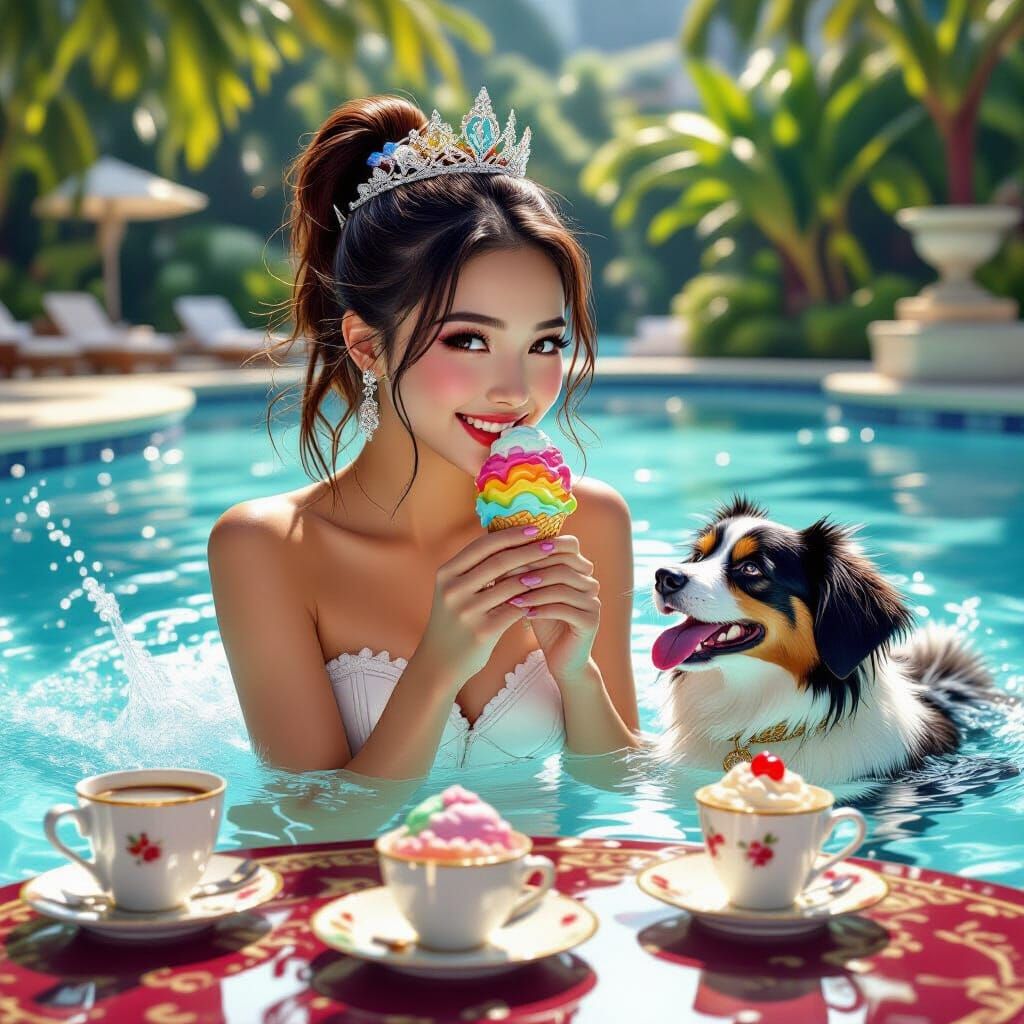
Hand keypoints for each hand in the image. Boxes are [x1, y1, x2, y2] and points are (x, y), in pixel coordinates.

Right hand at [417, 527, 557, 683]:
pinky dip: (532, 600)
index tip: (534, 528)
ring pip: (511, 585)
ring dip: (536, 575)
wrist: (440, 662)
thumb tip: (508, 540)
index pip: (483, 545)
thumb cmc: (454, 621)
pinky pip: (515, 609)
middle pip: (499, 561)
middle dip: (529, 550)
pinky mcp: (482, 631)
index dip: (510, 535)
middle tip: (552, 544)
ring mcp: (466, 611)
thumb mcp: (454, 590)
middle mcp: (453, 589)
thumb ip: (475, 568)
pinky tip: (546, 595)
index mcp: (446, 573)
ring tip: (555, 568)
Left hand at [493, 534, 599, 682]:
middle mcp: (590, 581)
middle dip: (533, 566)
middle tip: (506, 574)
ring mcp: (593, 600)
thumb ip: (522, 569)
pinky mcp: (590, 621)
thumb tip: (495, 546)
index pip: (568, 544)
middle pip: (564, 562)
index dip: (539, 546)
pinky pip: (564, 608)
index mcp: (579, 568)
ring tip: (510, 596)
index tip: (510, 554)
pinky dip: (541, 608)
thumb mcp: (531, 591)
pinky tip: (523, 613)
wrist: (562, 659)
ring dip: (534, 589)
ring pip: (563, 584)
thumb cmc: (542, 619)